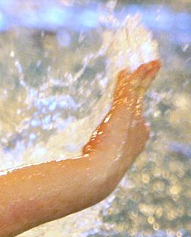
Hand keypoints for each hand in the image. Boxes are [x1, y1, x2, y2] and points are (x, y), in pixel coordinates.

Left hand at [82, 59, 160, 181]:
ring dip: (142, 75)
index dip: (135, 101)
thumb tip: (84, 153)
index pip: (136, 113)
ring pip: (137, 90)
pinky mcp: (122, 111)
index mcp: (136, 137)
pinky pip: (127, 90)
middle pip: (142, 98)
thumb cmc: (95, 170)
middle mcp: (138, 126)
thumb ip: (94, 151)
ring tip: (148, 63)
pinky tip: (127, 70)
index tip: (133, 92)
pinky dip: (128, 79)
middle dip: (146, 82)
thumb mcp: (97, 156)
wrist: (99, 173)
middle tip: (152, 67)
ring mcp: (132, 118)